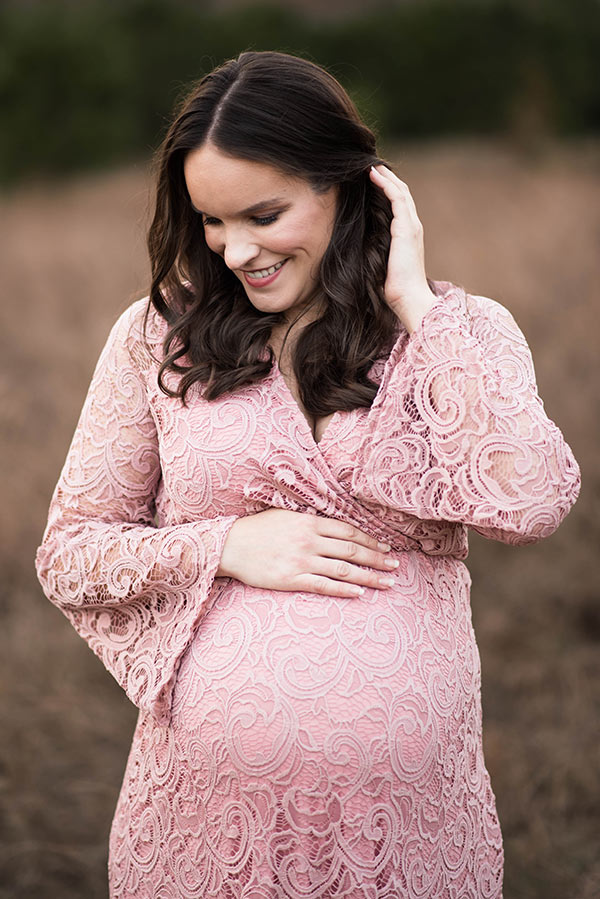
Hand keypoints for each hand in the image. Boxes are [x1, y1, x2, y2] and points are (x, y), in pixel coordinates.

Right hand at [217, 508, 398, 597]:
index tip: (386, 547)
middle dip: (378, 558)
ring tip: (387, 583)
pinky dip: (345, 590)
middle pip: (353, 550)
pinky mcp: (292, 579)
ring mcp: (302, 561)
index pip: (349, 531)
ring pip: (344, 569)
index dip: (371, 539)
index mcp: (309, 522)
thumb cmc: (257, 529)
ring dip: (369, 576)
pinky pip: (324, 586)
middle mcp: (309, 540)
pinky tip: (360, 593)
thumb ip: (310, 519)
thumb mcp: (286, 514)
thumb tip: (333, 524)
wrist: (229, 545)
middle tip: (395, 566)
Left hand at [369, 163, 436, 332]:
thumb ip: (377, 253)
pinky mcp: (407, 228)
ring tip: (371, 165)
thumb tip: (359, 249)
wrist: (409, 298)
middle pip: (402, 194)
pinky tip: (373, 175)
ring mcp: (412, 226)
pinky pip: (397, 197)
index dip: (387, 191)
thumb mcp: (382, 265)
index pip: (399, 206)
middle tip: (371, 166)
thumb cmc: (395, 290)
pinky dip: (386, 183)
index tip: (372, 181)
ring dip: (385, 176)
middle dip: (387, 178)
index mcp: (408, 236)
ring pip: (400, 191)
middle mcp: (413, 227)